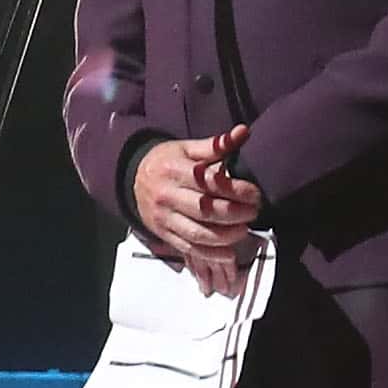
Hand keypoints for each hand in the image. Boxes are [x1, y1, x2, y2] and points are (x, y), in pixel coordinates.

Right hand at [131, 133, 261, 283]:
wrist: (133, 177)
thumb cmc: (166, 161)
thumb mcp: (187, 148)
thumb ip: (216, 144)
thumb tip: (243, 132)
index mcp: (174, 170)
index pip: (208, 182)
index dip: (235, 190)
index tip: (255, 194)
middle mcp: (167, 195)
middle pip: (204, 209)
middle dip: (234, 213)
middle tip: (254, 212)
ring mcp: (164, 217)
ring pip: (197, 233)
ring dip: (225, 236)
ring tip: (244, 230)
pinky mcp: (164, 234)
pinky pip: (188, 248)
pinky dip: (210, 254)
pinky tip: (229, 253)